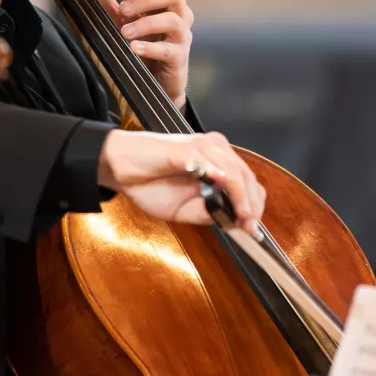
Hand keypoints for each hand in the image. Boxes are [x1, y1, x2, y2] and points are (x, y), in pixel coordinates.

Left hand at [78, 0, 193, 109]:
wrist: (148, 83)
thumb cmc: (136, 43)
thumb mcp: (116, 16)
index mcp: (162, 0)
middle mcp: (178, 13)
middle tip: (122, 10)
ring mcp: (181, 36)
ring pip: (173, 20)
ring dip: (146, 24)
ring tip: (125, 33)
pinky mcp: (179, 58)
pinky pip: (170, 49)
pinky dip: (150, 48)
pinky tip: (134, 49)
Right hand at [97, 130, 264, 232]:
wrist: (120, 168)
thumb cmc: (148, 184)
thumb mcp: (182, 210)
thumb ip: (207, 213)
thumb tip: (232, 221)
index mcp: (217, 162)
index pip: (247, 182)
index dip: (254, 205)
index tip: (253, 228)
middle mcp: (213, 150)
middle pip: (245, 176)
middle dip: (251, 205)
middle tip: (250, 227)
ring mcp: (200, 147)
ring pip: (231, 170)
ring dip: (240, 195)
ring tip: (242, 216)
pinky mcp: (184, 149)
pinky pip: (204, 160)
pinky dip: (216, 172)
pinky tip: (222, 184)